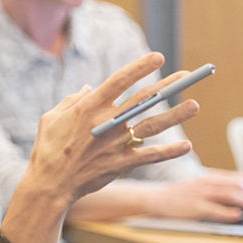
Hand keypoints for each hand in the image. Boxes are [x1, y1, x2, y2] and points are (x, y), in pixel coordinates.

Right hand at [2, 54, 199, 242]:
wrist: (50, 185)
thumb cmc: (47, 150)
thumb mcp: (51, 118)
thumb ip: (71, 100)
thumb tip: (88, 88)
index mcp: (89, 107)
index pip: (120, 81)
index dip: (140, 68)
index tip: (158, 57)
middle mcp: (107, 123)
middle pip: (143, 100)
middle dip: (167, 86)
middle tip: (186, 76)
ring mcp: (116, 144)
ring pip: (152, 126)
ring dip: (176, 115)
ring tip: (194, 105)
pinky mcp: (121, 164)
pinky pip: (150, 156)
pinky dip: (169, 152)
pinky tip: (186, 145)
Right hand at [156, 170, 242, 221]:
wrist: (156, 199)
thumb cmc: (181, 198)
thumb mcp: (202, 190)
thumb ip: (220, 193)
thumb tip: (242, 203)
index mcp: (212, 179)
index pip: (241, 179)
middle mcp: (209, 183)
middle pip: (239, 184)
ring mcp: (201, 194)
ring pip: (230, 194)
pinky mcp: (194, 206)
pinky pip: (214, 208)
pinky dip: (228, 212)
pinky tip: (238, 216)